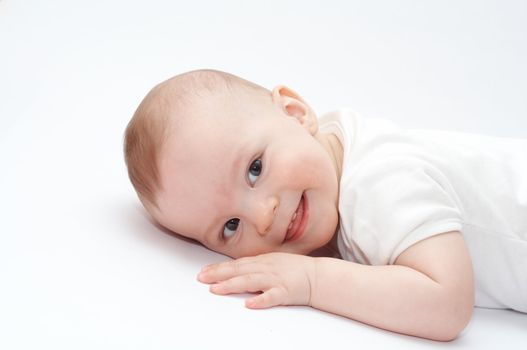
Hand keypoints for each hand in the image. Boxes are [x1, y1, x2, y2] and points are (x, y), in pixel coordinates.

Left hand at [197, 252, 315, 308]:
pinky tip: (249, 304)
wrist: (318, 276)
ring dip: (232, 285)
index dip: (219, 268)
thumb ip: (255, 265)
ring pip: (251, 281)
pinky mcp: (285, 292)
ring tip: (216, 289)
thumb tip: (236, 270)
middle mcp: (267, 268)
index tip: (203, 272)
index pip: (236, 264)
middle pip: (239, 270)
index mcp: (263, 261)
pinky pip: (271, 297)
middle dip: (218, 274)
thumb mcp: (273, 262)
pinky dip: (260, 300)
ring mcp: (275, 280)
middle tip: (201, 278)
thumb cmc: (296, 269)